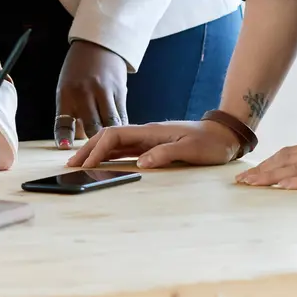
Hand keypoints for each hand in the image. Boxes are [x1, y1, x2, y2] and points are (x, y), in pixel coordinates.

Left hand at [55, 40, 129, 147]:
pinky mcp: (121, 92)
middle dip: (93, 145)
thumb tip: (75, 142)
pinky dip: (121, 128)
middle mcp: (85, 93)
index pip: (63, 121)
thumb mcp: (67, 88)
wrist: (98, 46)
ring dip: (111, 139)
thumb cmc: (78, 71)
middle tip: (94, 158)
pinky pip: (122, 117)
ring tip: (112, 151)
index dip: (64, 137)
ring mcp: (104, 92)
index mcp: (67, 94)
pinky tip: (123, 137)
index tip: (65, 149)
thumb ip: (72, 113)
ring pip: (110, 124)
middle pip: (91, 127)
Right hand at [68, 119, 241, 169]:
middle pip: (107, 137)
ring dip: (95, 152)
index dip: (97, 149)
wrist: (224, 135)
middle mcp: (144, 133)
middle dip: (88, 149)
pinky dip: (108, 155)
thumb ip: (164, 154)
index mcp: (150, 131)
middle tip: (71, 164)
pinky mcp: (151, 145)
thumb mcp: (190, 150)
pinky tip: (102, 162)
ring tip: (80, 164)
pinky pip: (124, 149)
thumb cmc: (209, 143)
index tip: (86, 163)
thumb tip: (140, 163)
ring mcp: (147, 139)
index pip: (114, 136)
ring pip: (113, 143)